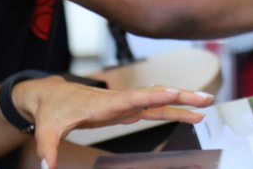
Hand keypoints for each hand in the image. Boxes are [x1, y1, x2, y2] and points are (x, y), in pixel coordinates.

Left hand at [12, 78, 213, 168]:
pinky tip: (192, 116)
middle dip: (180, 96)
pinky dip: (174, 112)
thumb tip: (47, 168)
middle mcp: (120, 101)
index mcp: (103, 104)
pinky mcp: (129, 109)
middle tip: (205, 97)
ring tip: (207, 104)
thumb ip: (48, 150)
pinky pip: (157, 110)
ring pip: (160, 102)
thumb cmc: (52, 110)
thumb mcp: (46, 130)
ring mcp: (127, 104)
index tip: (173, 92)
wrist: (51, 95)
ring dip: (183, 103)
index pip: (131, 98)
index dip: (152, 95)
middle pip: (155, 96)